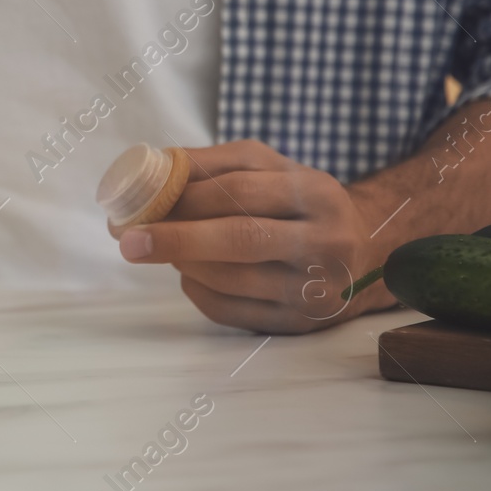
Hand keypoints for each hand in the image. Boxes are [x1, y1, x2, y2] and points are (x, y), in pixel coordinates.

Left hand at [112, 140, 397, 332]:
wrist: (362, 255)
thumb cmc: (297, 204)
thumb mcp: (268, 169)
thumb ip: (212, 165)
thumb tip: (149, 171)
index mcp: (318, 194)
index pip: (242, 193)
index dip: (186, 198)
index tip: (140, 202)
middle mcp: (325, 243)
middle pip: (240, 239)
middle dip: (176, 239)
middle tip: (129, 241)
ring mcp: (315, 290)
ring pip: (232, 280)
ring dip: (184, 264)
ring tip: (161, 250)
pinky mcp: (297, 325)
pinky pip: (231, 312)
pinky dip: (198, 292)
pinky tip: (191, 275)